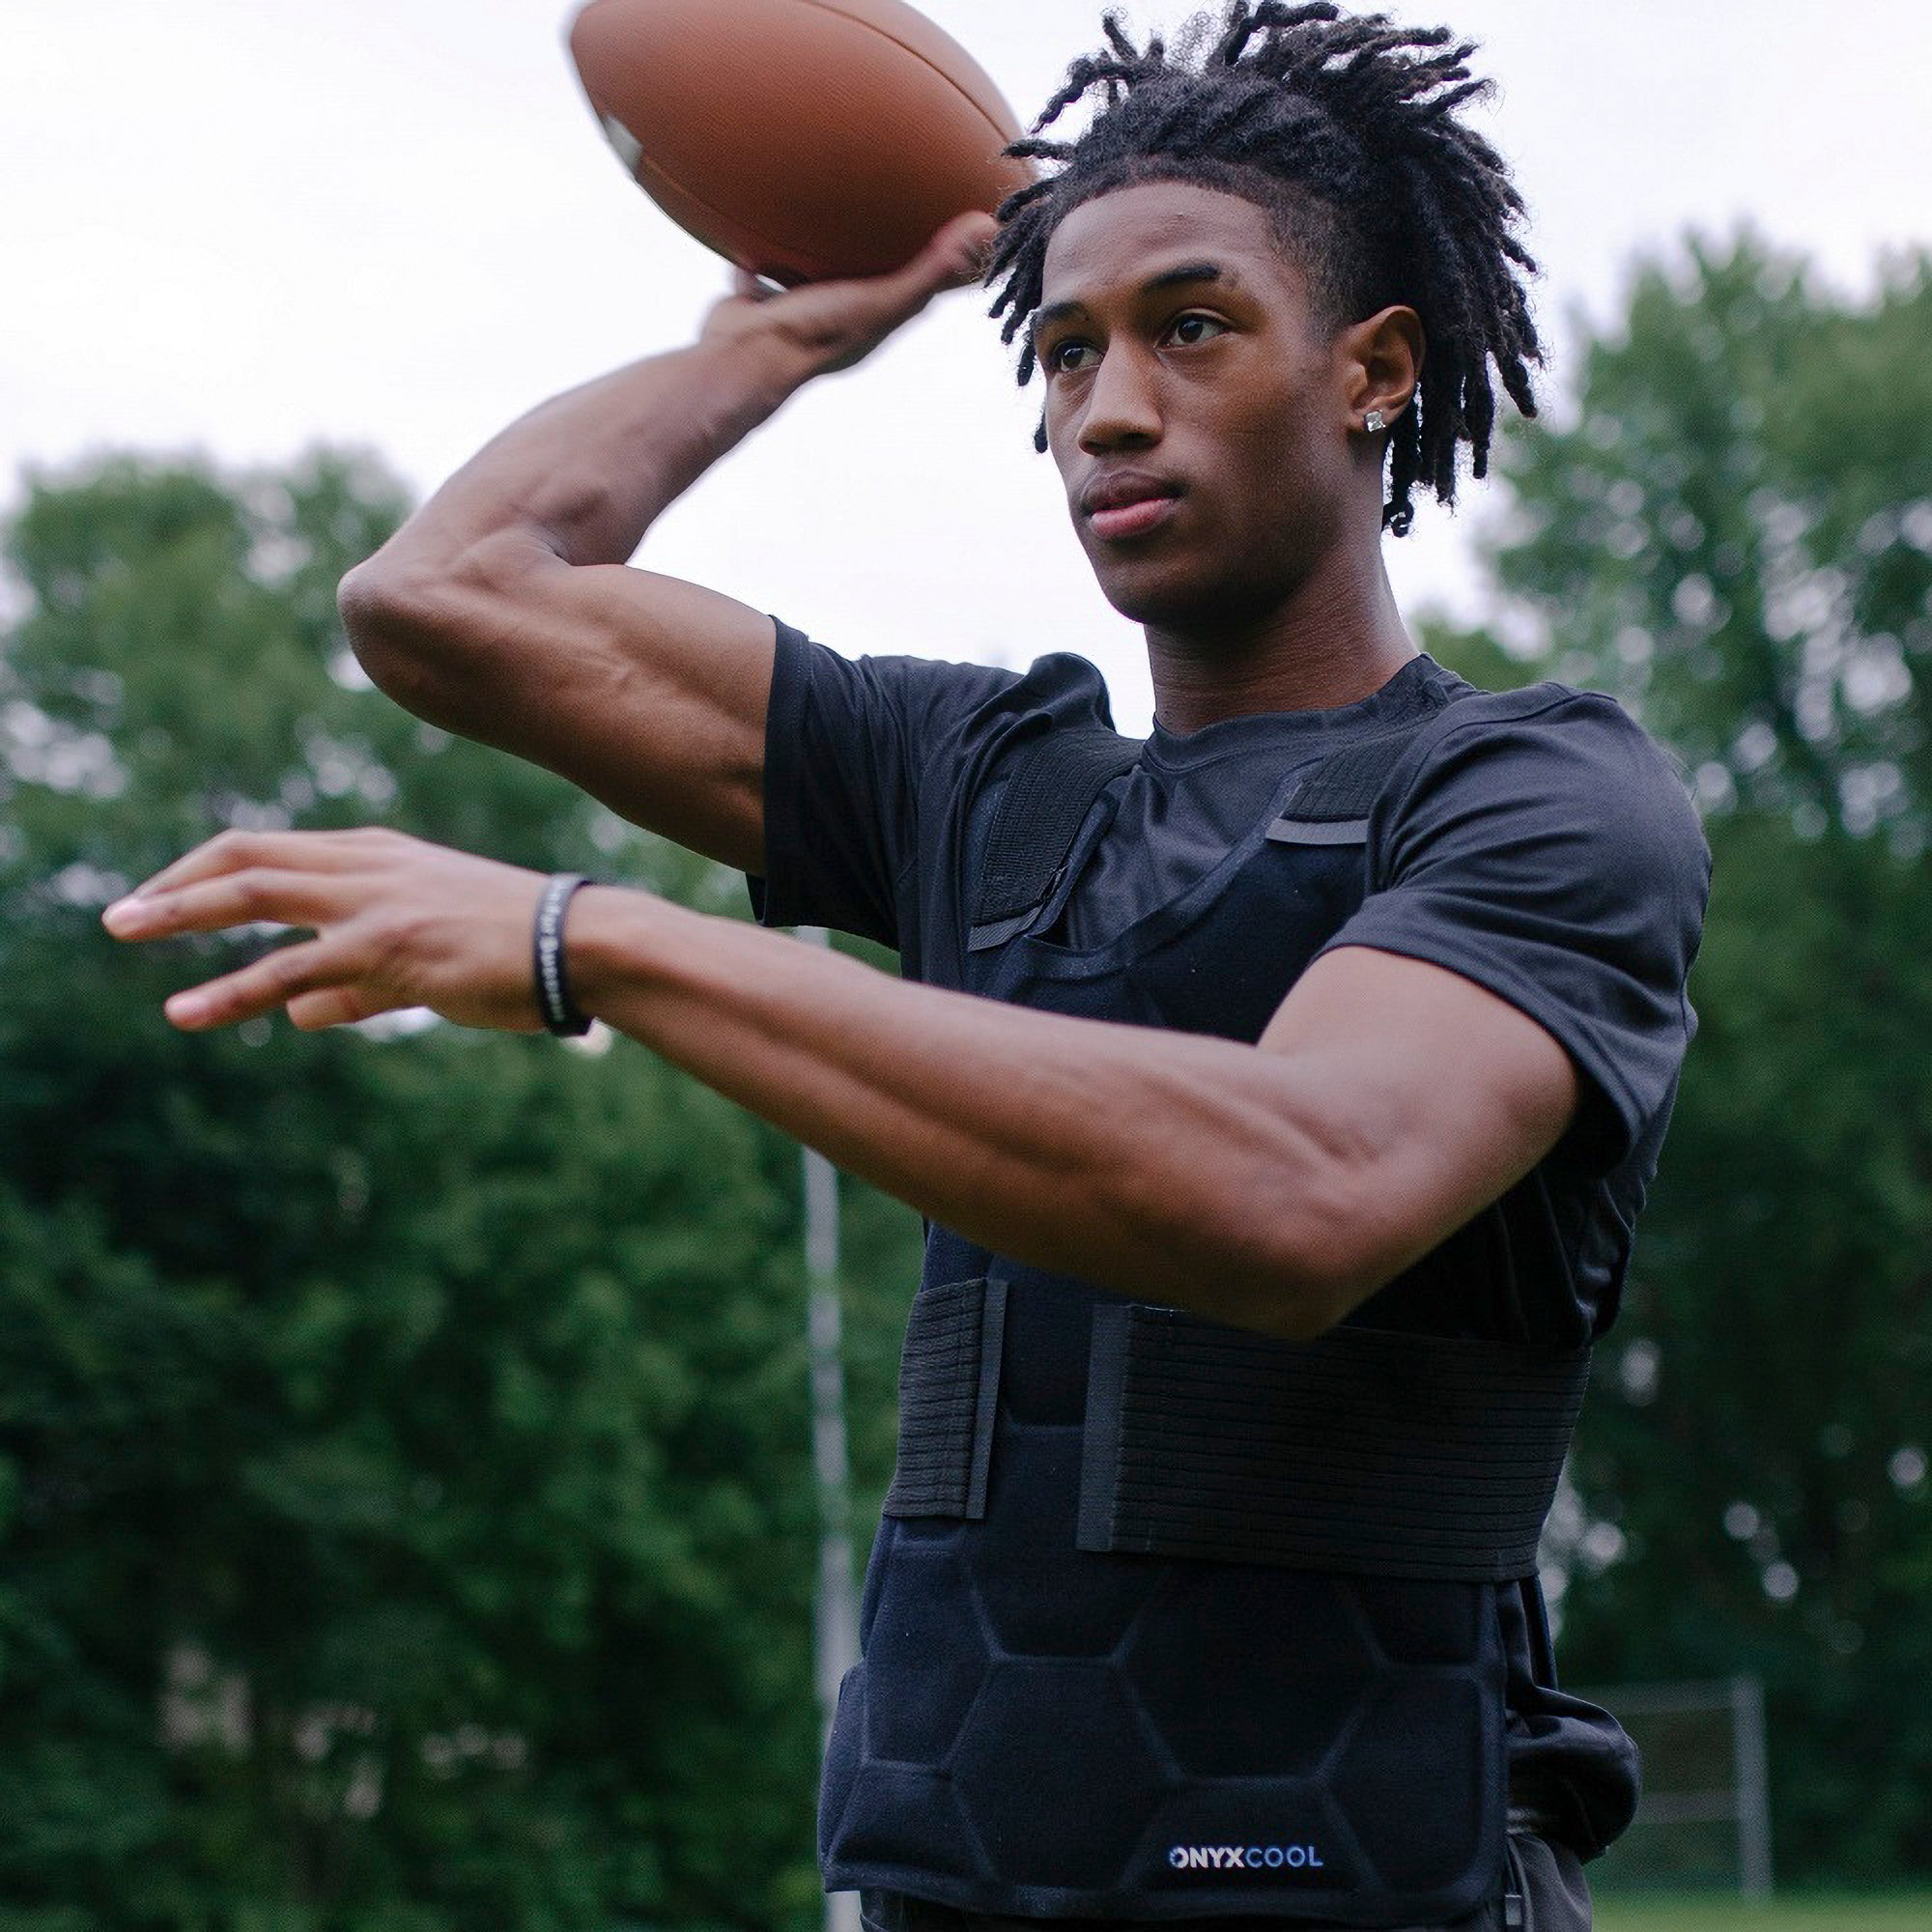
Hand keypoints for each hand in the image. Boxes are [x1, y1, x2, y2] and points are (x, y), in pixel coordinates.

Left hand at [100, 827, 579, 1034]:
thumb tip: (296, 1013)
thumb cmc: (519, 953)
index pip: (271, 849)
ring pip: (254, 894)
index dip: (207, 872)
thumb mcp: (425, 963)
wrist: (586, 946)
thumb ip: (355, 985)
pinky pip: (292, 967)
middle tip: (123, 915)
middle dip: (176, 883)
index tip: (165, 898)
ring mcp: (377, 901)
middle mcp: (369, 865)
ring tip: (125, 930)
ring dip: (180, 914)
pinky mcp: (389, 947)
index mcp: (381, 856)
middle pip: (246, 857)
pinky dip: (232, 988)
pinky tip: (188, 1010)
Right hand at [698, 209, 997, 377]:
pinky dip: (763, 252)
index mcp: (877, 318)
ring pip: (816, 271)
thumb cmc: (820, 333)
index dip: (946, 260)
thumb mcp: (885, 298)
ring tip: (831, 208)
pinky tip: (763, 215)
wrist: (744, 357)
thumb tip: (988, 227)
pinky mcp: (760, 300)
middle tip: (903, 208)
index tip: (965, 226)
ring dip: (822, 248)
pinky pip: (764, 269)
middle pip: (871, 276)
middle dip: (885, 248)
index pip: (923, 286)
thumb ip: (934, 268)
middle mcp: (840, 315)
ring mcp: (798, 308)